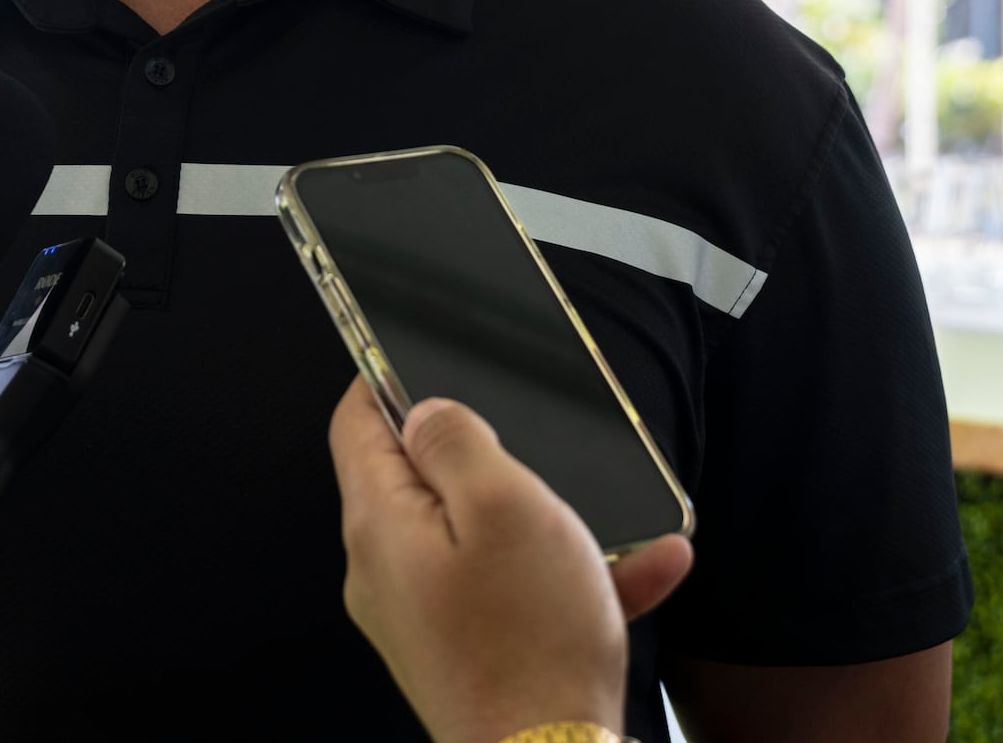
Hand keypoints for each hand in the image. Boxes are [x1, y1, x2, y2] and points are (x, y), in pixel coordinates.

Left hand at [328, 380, 693, 742]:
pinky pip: (516, 591)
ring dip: (549, 519)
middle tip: (534, 437)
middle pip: (419, 481)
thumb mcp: (504, 506)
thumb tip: (425, 410)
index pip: (356, 425)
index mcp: (381, 524)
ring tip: (612, 514)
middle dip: (483, 452)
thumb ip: (457, 442)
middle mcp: (388, 571)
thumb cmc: (530, 642)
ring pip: (483, 538)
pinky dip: (570, 575)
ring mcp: (426, 616)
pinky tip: (645, 567)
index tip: (417, 351)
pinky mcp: (466, 651)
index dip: (385, 378)